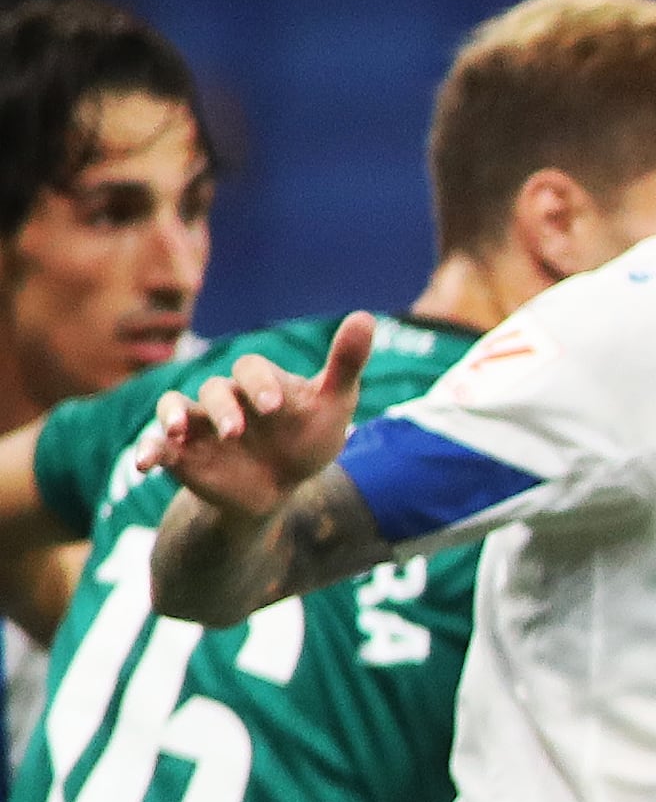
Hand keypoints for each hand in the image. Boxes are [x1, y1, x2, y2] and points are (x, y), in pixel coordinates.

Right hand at [136, 312, 369, 516]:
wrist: (279, 486)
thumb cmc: (307, 438)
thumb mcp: (332, 405)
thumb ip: (345, 364)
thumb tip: (366, 315)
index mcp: (258, 383)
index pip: (251, 369)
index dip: (260, 384)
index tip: (275, 407)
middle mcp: (224, 397)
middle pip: (215, 389)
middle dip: (225, 409)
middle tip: (238, 432)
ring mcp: (198, 423)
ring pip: (175, 408)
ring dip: (173, 417)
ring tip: (179, 431)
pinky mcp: (180, 453)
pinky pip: (156, 445)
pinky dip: (148, 450)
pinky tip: (143, 464)